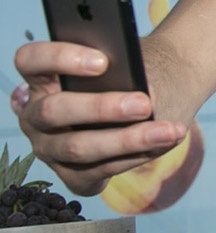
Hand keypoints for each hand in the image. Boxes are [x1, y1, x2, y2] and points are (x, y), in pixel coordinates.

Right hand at [12, 40, 187, 195]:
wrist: (156, 99)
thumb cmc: (137, 77)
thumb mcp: (136, 68)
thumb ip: (133, 76)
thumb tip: (146, 95)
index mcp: (42, 78)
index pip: (31, 60)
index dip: (60, 58)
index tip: (103, 61)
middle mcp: (37, 115)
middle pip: (53, 110)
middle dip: (101, 108)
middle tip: (144, 104)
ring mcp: (50, 148)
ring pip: (79, 148)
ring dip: (129, 140)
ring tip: (167, 131)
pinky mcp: (73, 175)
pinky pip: (99, 172)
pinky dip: (135, 158)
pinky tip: (162, 144)